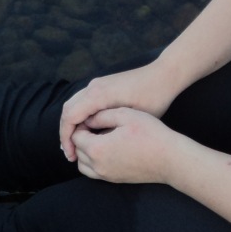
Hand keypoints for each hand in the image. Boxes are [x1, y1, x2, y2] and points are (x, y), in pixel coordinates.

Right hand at [59, 62, 180, 160]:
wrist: (164, 75)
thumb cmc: (153, 98)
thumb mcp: (132, 118)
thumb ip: (108, 128)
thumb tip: (90, 142)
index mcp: (98, 94)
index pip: (70, 117)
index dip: (66, 138)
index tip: (71, 156)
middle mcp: (93, 87)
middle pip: (67, 110)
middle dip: (66, 134)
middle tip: (71, 155)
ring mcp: (97, 84)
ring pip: (73, 105)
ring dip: (72, 125)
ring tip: (77, 147)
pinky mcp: (102, 85)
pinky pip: (83, 102)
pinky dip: (80, 117)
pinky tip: (88, 132)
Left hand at [70, 108, 184, 184]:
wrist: (170, 159)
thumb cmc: (150, 134)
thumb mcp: (126, 115)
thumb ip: (102, 116)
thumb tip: (87, 119)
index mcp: (97, 148)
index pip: (76, 136)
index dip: (81, 124)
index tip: (93, 117)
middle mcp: (98, 165)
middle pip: (77, 151)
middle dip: (81, 137)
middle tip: (95, 125)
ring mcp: (106, 175)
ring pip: (83, 165)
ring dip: (86, 151)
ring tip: (99, 138)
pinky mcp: (114, 180)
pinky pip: (94, 173)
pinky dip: (93, 162)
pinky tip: (107, 150)